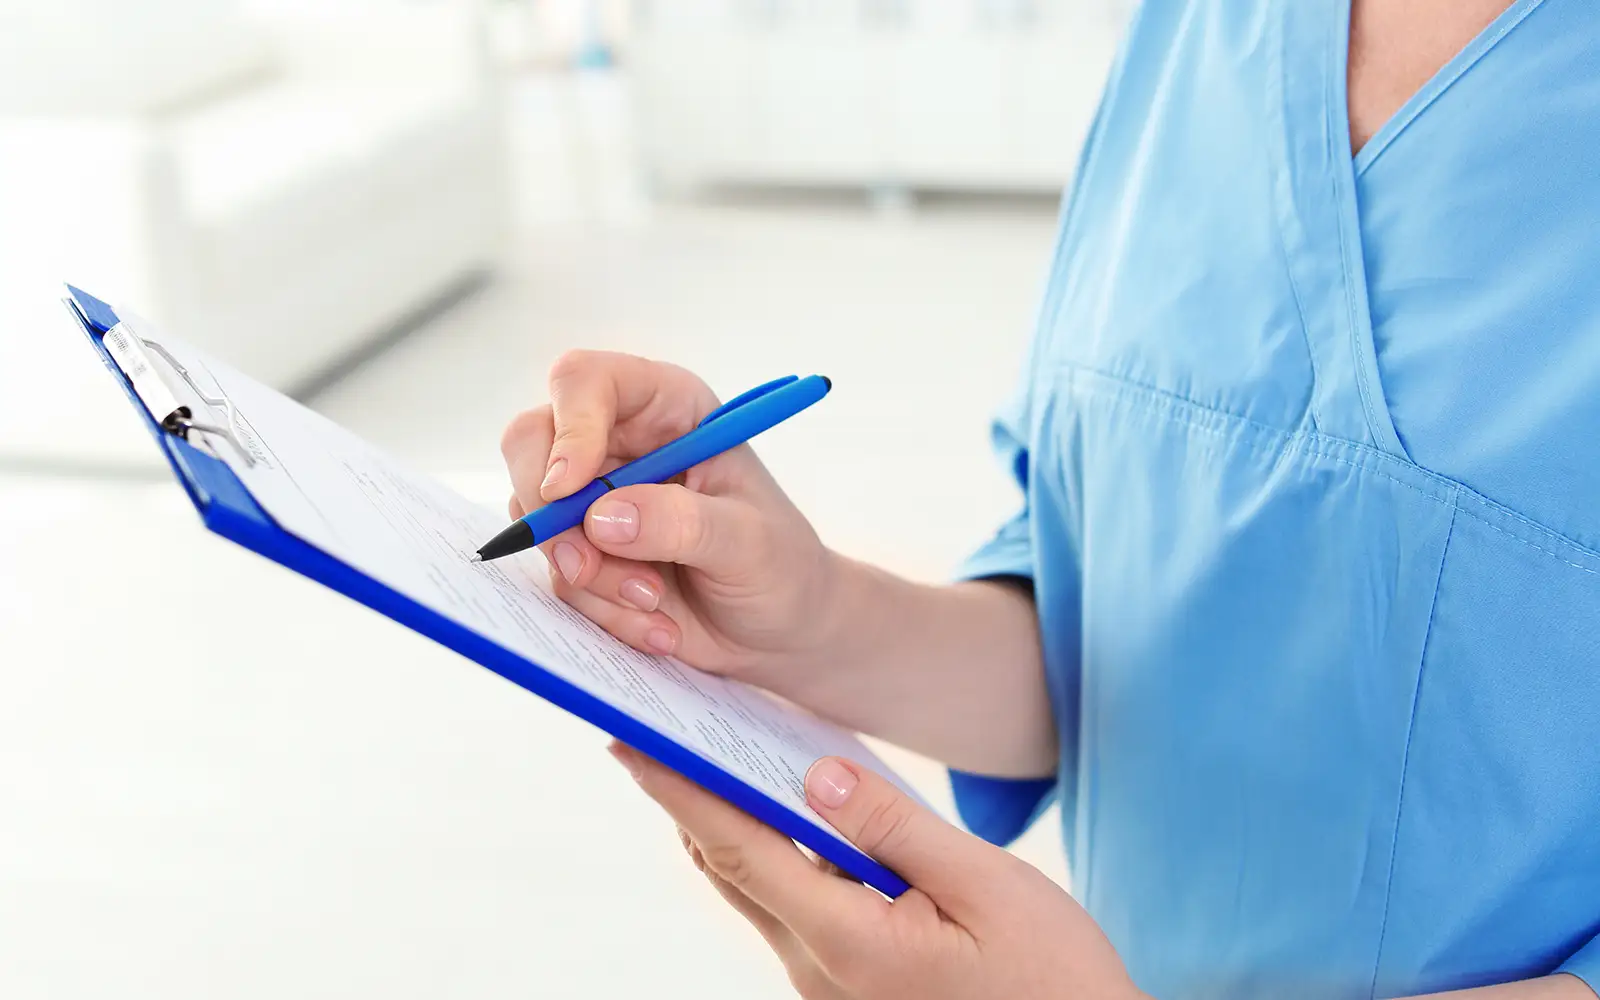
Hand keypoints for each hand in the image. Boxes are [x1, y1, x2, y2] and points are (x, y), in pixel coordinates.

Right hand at [500, 351, 839, 689]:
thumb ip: (681, 522)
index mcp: (667, 408)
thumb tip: (602, 519)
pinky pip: (559, 576)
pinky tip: (657, 622)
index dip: (568, 428)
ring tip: (656, 601)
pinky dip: (601, 609)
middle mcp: (620, 443)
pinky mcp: (586, 552)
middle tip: (586, 566)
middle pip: (531, 442)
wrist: (781, 629)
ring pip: (538, 520)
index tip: (568, 488)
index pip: (586, 382)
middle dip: (549, 514)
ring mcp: (595, 500)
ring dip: (591, 575)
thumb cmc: (780, 566)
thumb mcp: (748, 541)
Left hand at [607, 741, 1145, 999]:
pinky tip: (798, 811)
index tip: (630, 743)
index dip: (679, 792)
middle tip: (655, 733)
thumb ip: (893, 827)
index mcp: (849, 941)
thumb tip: (813, 773)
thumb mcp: (986, 887)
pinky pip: (795, 906)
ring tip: (715, 755)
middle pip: (732, 869)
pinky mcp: (851, 984)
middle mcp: (821, 969)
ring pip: (760, 889)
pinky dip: (779, 852)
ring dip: (733, 824)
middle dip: (688, 800)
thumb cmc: (1051, 976)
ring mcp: (832, 984)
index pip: (739, 849)